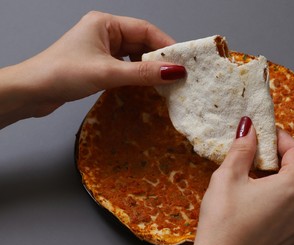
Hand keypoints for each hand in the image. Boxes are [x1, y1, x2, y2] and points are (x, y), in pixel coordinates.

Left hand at [0, 11, 184, 125]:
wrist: (31, 91)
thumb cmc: (62, 74)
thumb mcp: (107, 73)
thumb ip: (142, 73)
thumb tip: (174, 72)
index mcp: (105, 23)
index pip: (145, 30)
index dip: (166, 45)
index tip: (182, 61)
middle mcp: (104, 33)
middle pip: (141, 43)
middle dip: (158, 58)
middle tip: (177, 75)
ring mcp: (101, 49)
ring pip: (133, 56)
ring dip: (147, 68)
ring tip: (163, 83)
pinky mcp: (98, 65)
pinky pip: (124, 67)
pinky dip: (136, 76)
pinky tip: (144, 86)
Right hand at [190, 117, 293, 244]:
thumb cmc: (223, 224)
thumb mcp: (228, 177)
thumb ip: (242, 149)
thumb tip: (248, 128)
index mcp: (292, 189)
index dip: (281, 137)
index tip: (265, 132)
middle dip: (280, 156)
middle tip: (258, 151)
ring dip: (280, 177)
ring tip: (255, 175)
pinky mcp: (291, 239)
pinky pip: (292, 210)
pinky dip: (280, 198)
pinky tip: (257, 200)